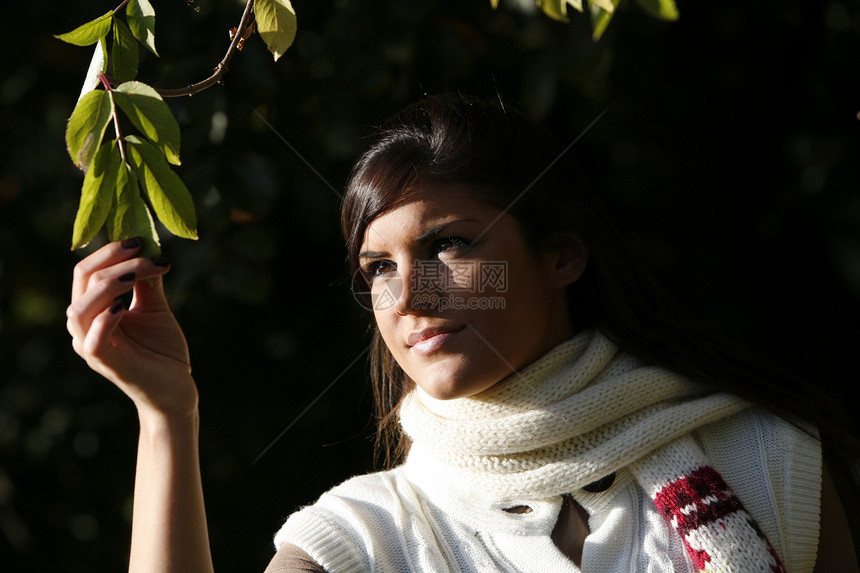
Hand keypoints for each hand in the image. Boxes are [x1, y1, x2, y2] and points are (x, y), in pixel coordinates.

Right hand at [67, 238, 197, 418]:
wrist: (176, 389)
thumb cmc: (162, 350)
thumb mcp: (156, 309)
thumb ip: (148, 282)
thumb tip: (149, 248)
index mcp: (94, 310)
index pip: (87, 271)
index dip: (110, 251)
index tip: (141, 240)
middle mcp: (85, 326)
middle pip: (83, 281)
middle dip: (113, 260)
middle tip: (144, 250)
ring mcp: (92, 347)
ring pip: (81, 307)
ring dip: (111, 283)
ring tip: (139, 273)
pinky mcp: (106, 364)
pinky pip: (93, 341)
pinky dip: (105, 320)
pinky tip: (123, 306)